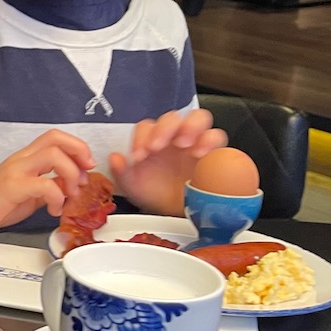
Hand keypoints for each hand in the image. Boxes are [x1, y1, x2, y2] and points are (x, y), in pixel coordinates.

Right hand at [0, 130, 94, 233]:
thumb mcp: (30, 192)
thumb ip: (49, 185)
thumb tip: (71, 187)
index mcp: (27, 157)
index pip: (55, 137)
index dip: (77, 147)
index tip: (86, 167)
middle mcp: (22, 159)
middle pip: (56, 139)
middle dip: (79, 154)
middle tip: (83, 179)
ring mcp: (16, 171)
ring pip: (53, 155)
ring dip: (70, 174)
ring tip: (70, 195)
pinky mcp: (12, 186)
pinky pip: (44, 185)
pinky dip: (57, 197)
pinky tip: (54, 209)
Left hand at [108, 109, 226, 215]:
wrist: (179, 213)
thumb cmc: (156, 195)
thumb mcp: (134, 186)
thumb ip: (122, 172)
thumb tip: (114, 158)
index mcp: (153, 141)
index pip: (147, 126)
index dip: (142, 137)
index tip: (139, 156)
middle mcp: (175, 137)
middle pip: (172, 117)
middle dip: (165, 128)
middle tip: (158, 146)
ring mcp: (197, 141)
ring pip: (198, 118)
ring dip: (189, 127)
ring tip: (184, 144)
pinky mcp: (214, 152)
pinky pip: (217, 136)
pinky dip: (210, 141)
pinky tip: (200, 154)